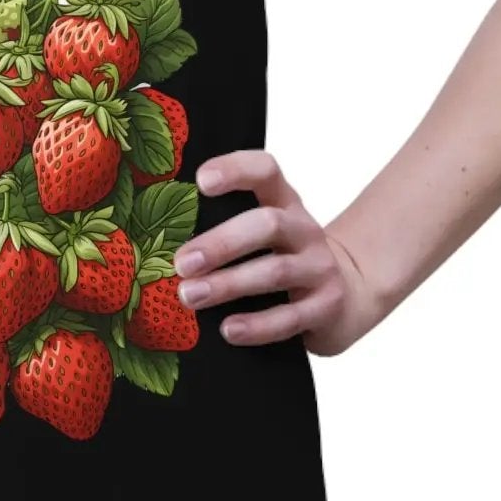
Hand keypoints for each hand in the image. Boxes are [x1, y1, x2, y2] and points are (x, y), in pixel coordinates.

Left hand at [173, 151, 383, 356]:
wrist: (345, 295)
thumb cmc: (283, 260)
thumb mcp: (262, 236)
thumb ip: (224, 229)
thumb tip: (155, 248)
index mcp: (283, 202)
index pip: (265, 171)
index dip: (236, 170)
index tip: (201, 181)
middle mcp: (303, 229)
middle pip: (267, 224)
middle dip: (221, 243)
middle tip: (181, 263)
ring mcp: (319, 268)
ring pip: (274, 271)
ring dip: (228, 284)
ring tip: (190, 296)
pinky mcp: (326, 306)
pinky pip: (289, 318)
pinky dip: (257, 325)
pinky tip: (228, 330)